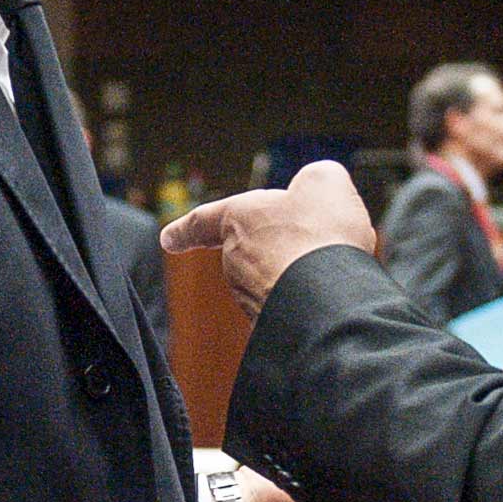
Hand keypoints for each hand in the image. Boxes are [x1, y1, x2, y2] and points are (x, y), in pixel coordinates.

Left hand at [162, 161, 376, 319]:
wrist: (332, 301)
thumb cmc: (320, 237)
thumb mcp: (324, 182)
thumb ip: (315, 177)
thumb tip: (316, 186)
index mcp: (238, 220)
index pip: (202, 221)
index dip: (186, 228)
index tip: (168, 239)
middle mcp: (236, 260)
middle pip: (254, 247)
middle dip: (281, 244)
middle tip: (317, 235)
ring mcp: (252, 296)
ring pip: (277, 276)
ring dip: (301, 269)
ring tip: (333, 263)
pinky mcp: (271, 324)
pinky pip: (292, 302)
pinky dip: (310, 295)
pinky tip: (334, 289)